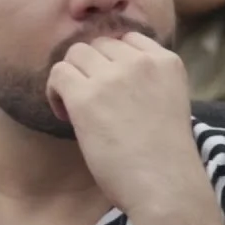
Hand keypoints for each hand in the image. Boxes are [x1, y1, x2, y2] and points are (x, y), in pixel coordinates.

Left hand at [46, 33, 201, 215]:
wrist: (165, 186)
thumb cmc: (167, 160)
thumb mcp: (169, 103)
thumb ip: (148, 82)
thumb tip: (109, 77)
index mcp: (167, 62)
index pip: (128, 38)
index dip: (112, 60)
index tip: (110, 87)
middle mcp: (141, 61)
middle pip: (98, 44)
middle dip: (90, 69)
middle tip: (91, 102)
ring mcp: (113, 76)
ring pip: (75, 54)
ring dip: (72, 77)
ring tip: (76, 109)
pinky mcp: (86, 97)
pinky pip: (58, 74)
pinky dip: (55, 91)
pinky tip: (65, 115)